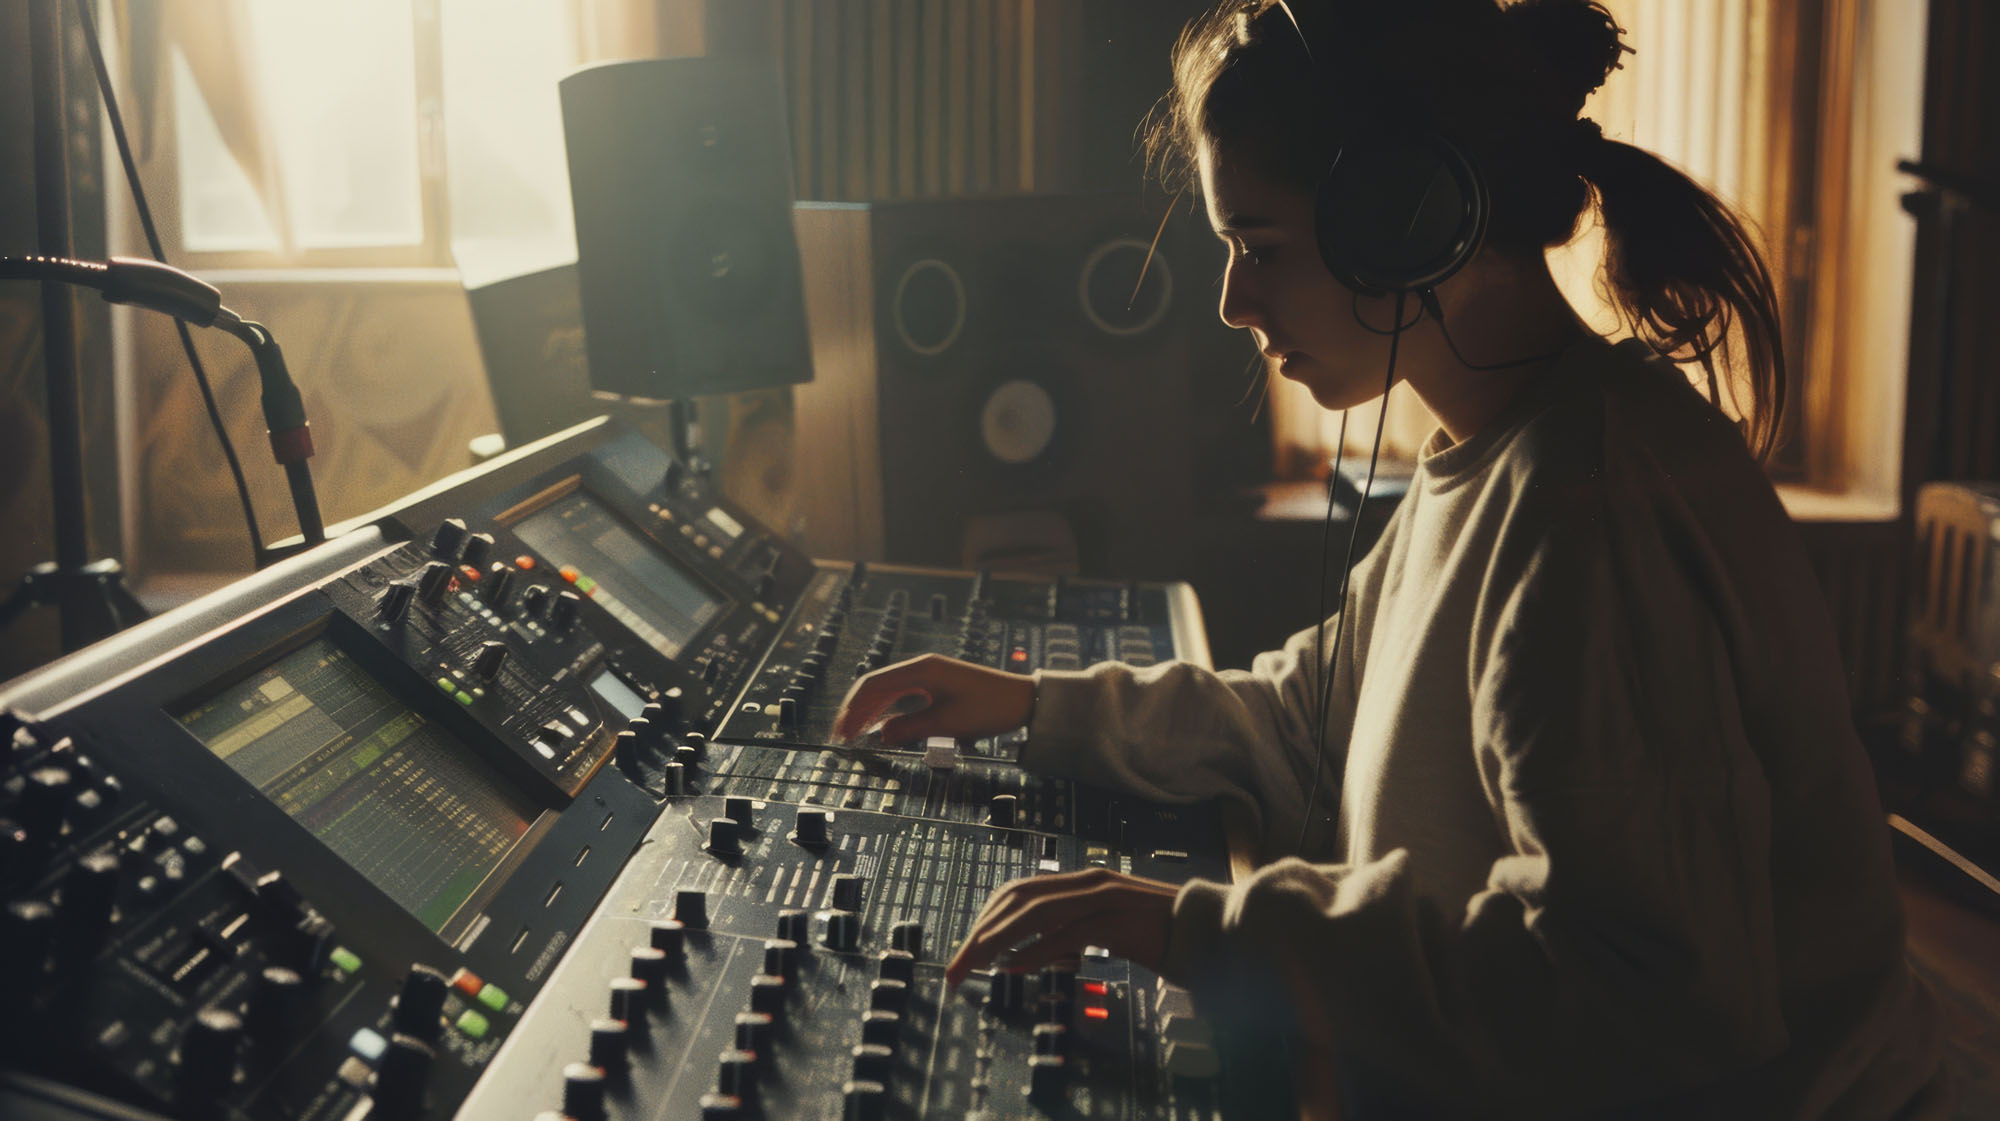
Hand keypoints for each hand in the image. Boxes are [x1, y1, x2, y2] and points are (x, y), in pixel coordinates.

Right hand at [831, 653, 1035, 745]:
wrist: (1023, 700)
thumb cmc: (990, 708)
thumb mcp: (948, 723)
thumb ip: (911, 729)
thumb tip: (881, 736)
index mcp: (922, 670)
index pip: (874, 685)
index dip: (854, 709)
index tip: (842, 731)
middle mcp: (922, 667)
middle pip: (877, 685)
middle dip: (857, 710)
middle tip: (842, 735)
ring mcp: (929, 674)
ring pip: (888, 689)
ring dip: (870, 710)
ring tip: (855, 733)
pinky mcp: (937, 683)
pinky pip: (903, 694)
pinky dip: (888, 708)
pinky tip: (880, 725)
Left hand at [944, 868, 1178, 988]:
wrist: (1209, 929)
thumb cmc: (1157, 934)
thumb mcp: (1104, 929)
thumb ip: (1068, 931)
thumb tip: (1023, 953)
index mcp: (1082, 883)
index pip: (1019, 893)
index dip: (986, 920)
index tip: (965, 950)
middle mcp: (1087, 883)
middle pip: (1017, 899)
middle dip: (980, 932)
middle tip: (956, 967)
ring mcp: (1103, 898)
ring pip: (1035, 912)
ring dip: (998, 940)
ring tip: (973, 965)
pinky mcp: (1118, 921)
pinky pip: (1068, 933)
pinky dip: (1037, 950)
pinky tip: (1015, 967)